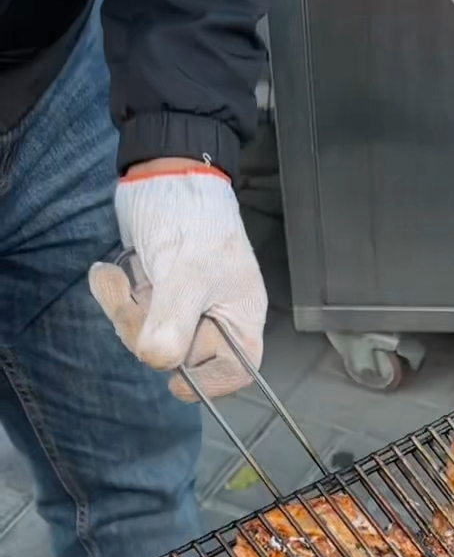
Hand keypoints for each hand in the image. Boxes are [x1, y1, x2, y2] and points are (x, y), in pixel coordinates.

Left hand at [88, 164, 267, 401]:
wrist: (163, 174)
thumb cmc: (194, 218)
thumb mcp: (186, 273)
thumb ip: (174, 323)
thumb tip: (159, 363)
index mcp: (240, 318)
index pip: (233, 373)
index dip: (206, 383)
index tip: (175, 378)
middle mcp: (214, 320)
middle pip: (179, 359)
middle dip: (147, 330)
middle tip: (137, 298)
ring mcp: (180, 310)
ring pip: (146, 340)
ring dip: (123, 310)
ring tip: (117, 276)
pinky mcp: (152, 298)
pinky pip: (129, 318)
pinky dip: (114, 297)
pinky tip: (110, 272)